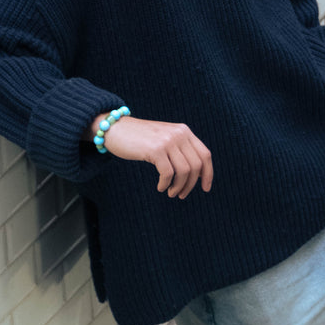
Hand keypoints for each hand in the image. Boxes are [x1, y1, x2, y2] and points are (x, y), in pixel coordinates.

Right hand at [95, 116, 212, 197]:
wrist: (116, 129)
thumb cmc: (141, 139)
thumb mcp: (165, 139)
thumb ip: (180, 150)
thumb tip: (197, 174)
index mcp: (184, 131)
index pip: (205, 155)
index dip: (208, 174)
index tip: (205, 188)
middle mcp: (179, 134)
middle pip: (196, 165)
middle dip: (191, 184)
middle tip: (182, 195)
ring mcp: (168, 141)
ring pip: (184, 171)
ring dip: (178, 187)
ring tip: (171, 193)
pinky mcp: (155, 149)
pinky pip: (168, 173)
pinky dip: (166, 184)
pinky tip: (160, 187)